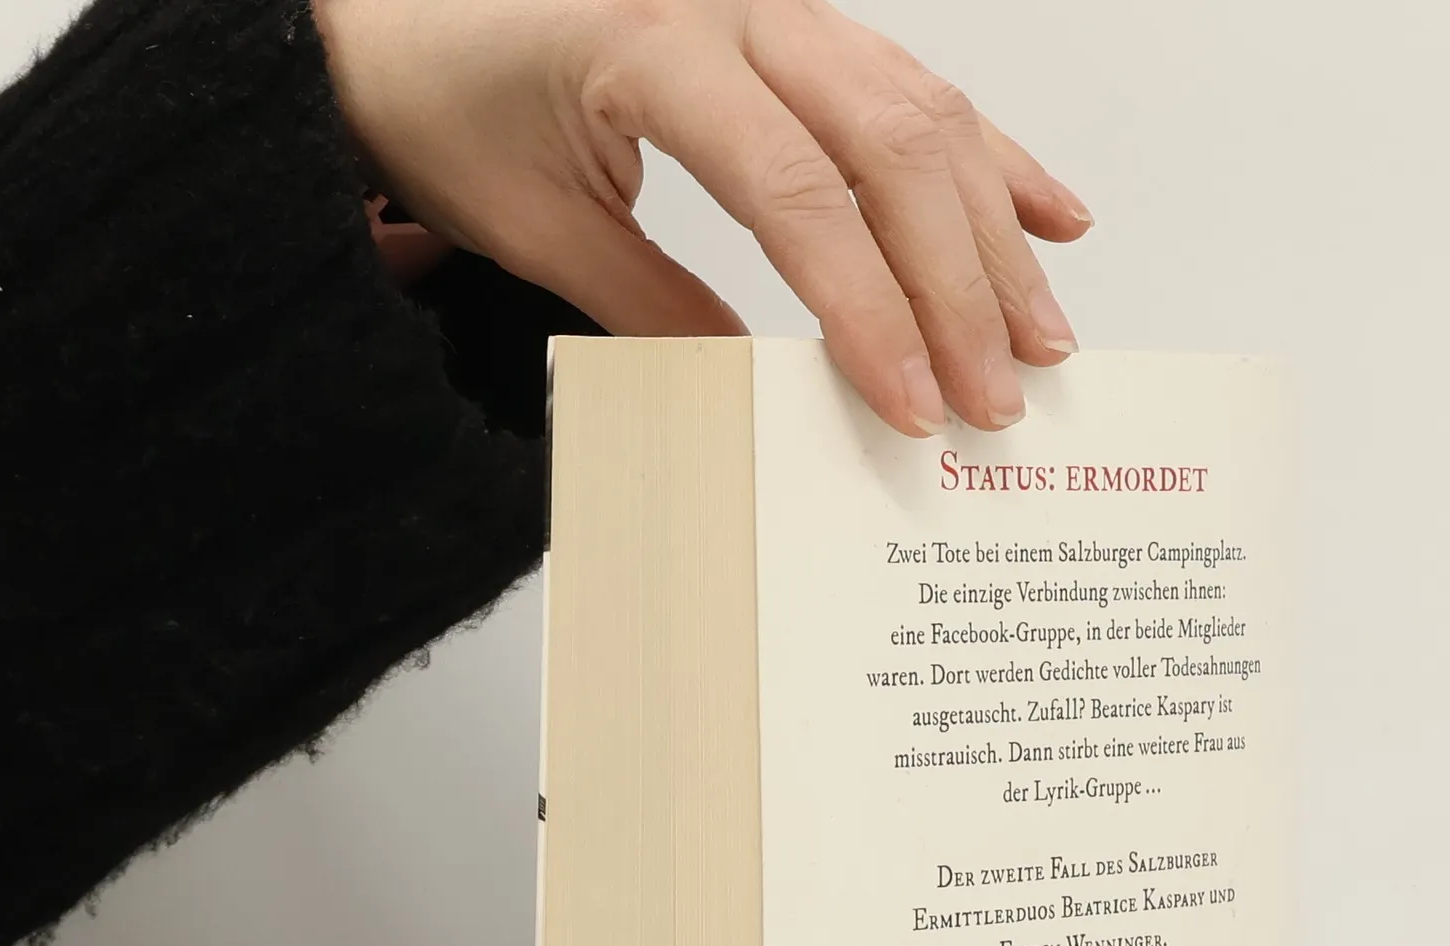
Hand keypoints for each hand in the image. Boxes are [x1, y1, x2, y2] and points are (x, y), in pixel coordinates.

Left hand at [312, 0, 1091, 435]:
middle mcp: (735, 5)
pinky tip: (1047, 217)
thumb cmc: (447, 104)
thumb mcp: (535, 228)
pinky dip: (988, 158)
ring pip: (922, 112)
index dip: (868, 309)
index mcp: (654, 45)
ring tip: (1042, 335)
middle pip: (889, 146)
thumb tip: (766, 394)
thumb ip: (655, 308)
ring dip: (993, 233)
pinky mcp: (797, 23)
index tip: (913, 402)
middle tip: (996, 395)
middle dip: (956, 287)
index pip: (796, 191)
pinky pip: (914, 83)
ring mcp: (776, 6)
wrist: (402, 15)